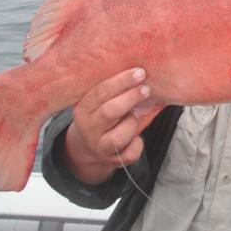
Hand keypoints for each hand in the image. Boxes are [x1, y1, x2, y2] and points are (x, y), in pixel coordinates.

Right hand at [63, 68, 151, 184]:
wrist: (87, 146)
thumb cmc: (102, 114)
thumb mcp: (100, 100)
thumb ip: (115, 89)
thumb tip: (143, 70)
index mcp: (83, 109)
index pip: (100, 92)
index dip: (122, 81)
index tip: (140, 72)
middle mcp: (89, 128)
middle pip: (110, 112)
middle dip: (131, 98)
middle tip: (147, 89)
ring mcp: (99, 146)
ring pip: (118, 137)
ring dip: (132, 123)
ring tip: (137, 114)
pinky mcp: (112, 160)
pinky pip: (129, 154)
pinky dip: (138, 144)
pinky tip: (138, 137)